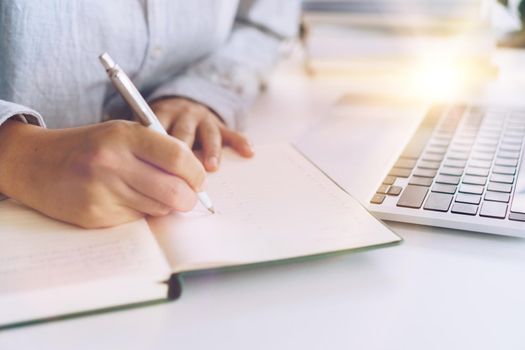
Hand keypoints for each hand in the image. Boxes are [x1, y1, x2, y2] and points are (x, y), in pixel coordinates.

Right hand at [0, 119, 204, 227]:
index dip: (196, 173)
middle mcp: (113, 163)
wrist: (36, 164)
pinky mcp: (95, 215)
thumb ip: (158, 151)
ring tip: (146, 191)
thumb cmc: (89, 147)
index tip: (198, 179)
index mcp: (124, 136)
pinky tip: (122, 199)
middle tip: (186, 196)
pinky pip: (137, 220)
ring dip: (163, 204)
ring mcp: (103, 191)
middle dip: (189, 198)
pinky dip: (139, 212)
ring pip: (159, 208)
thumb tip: (196, 179)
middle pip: (175, 191)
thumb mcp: (122, 134)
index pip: (179, 157)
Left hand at [150, 97, 253, 171]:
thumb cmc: (162, 127)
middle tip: (184, 172)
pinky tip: (248, 151)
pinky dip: (241, 142)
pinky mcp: (220, 125)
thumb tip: (144, 182)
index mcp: (163, 116)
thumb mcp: (151, 129)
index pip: (160, 134)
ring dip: (211, 151)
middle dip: (185, 154)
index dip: (160, 152)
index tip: (161, 172)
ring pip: (208, 135)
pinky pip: (232, 133)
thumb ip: (150, 147)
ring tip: (212, 167)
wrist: (179, 104)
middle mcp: (184, 116)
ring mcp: (204, 119)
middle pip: (184, 134)